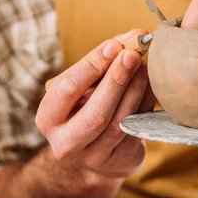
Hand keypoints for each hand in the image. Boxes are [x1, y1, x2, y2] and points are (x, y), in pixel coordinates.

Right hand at [36, 29, 154, 180]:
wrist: (96, 148)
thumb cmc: (87, 105)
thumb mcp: (84, 84)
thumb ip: (102, 60)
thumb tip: (131, 37)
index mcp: (48, 119)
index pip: (67, 90)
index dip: (92, 66)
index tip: (114, 46)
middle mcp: (65, 143)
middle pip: (95, 113)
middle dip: (116, 80)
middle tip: (132, 55)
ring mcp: (93, 157)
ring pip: (119, 122)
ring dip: (135, 90)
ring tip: (143, 66)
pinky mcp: (120, 161)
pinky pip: (136, 128)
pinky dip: (146, 102)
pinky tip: (149, 84)